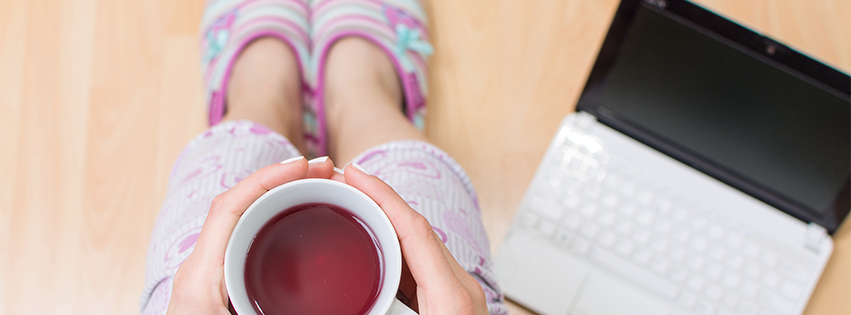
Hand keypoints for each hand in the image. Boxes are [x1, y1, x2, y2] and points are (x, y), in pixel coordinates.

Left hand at [166, 156, 336, 314]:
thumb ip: (271, 307)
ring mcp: (207, 273)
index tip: (305, 166)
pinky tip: (296, 220)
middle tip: (324, 170)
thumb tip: (337, 305)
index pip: (229, 207)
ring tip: (316, 186)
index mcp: (201, 276)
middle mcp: (200, 267)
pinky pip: (242, 236)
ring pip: (240, 218)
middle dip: (279, 178)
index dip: (267, 178)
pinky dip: (271, 218)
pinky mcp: (217, 282)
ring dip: (276, 196)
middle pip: (236, 204)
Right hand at [344, 164, 488, 314]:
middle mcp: (461, 286)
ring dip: (384, 223)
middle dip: (378, 202)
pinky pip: (421, 263)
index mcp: (451, 296)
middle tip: (341, 185)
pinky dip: (394, 248)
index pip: (414, 230)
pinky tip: (371, 245)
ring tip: (349, 207)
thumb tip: (333, 306)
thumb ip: (375, 310)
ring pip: (418, 244)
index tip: (354, 173)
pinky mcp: (452, 298)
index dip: (382, 196)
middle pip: (416, 229)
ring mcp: (459, 291)